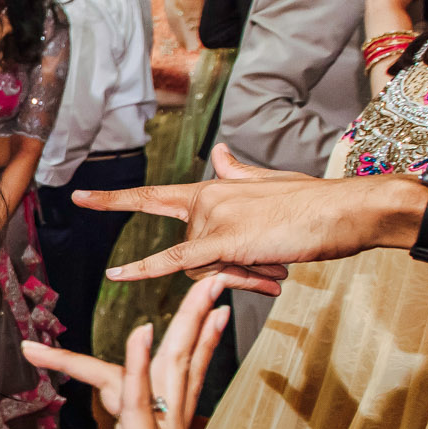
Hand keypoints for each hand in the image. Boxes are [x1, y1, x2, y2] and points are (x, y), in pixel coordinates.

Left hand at [22, 275, 248, 428]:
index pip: (173, 379)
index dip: (183, 345)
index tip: (188, 314)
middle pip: (180, 360)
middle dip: (196, 317)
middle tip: (213, 277)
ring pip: (168, 370)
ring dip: (178, 323)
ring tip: (197, 281)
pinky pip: (142, 404)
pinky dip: (134, 367)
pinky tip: (138, 333)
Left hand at [84, 143, 424, 295]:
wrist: (348, 212)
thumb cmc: (315, 204)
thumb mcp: (271, 184)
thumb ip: (238, 174)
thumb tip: (222, 152)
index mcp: (213, 188)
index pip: (152, 195)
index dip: (114, 199)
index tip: (79, 196)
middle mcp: (206, 200)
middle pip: (190, 254)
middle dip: (225, 269)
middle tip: (272, 260)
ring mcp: (213, 218)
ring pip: (202, 268)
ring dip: (240, 275)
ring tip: (278, 260)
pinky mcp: (226, 241)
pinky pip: (178, 260)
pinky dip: (145, 269)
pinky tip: (116, 276)